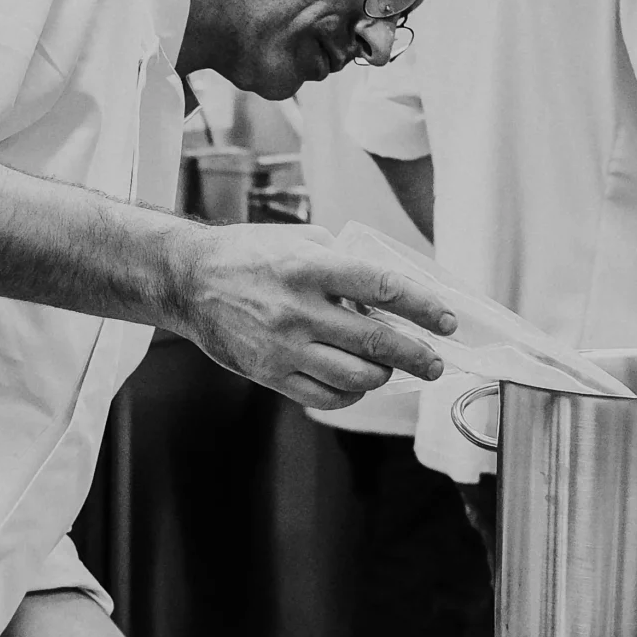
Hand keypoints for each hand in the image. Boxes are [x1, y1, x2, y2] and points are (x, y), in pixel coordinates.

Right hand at [167, 224, 457, 409]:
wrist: (189, 280)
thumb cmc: (250, 255)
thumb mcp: (301, 241)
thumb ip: (345, 264)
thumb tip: (393, 294)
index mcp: (310, 268)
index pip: (382, 288)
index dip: (423, 307)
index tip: (447, 321)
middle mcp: (298, 309)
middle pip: (377, 342)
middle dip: (417, 356)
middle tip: (436, 362)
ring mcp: (283, 346)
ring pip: (356, 377)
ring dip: (383, 376)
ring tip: (391, 368)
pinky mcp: (269, 374)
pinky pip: (325, 396)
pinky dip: (351, 394)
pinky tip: (356, 383)